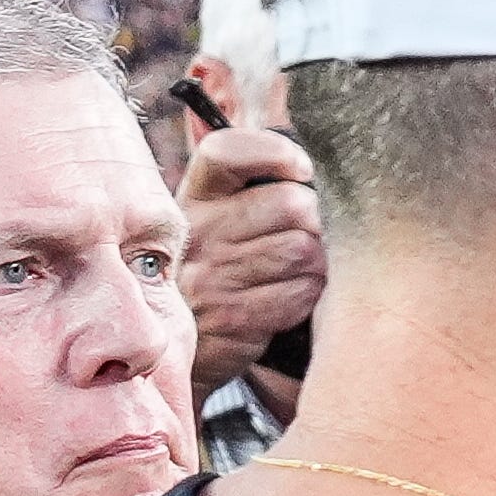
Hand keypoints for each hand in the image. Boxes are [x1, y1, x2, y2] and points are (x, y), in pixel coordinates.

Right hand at [175, 124, 324, 408]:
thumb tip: (303, 159)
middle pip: (290, 205)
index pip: (228, 153)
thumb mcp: (211, 217)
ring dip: (318, 258)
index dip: (274, 153)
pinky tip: (292, 292)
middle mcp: (200, 232)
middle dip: (315, 217)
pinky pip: (303, 292)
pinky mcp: (238, 317)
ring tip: (301, 264)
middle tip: (311, 229)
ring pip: (304, 250)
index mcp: (194, 196)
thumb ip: (247, 182)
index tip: (300, 168)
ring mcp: (215, 276)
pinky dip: (310, 291)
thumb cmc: (212, 266)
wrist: (177, 342)